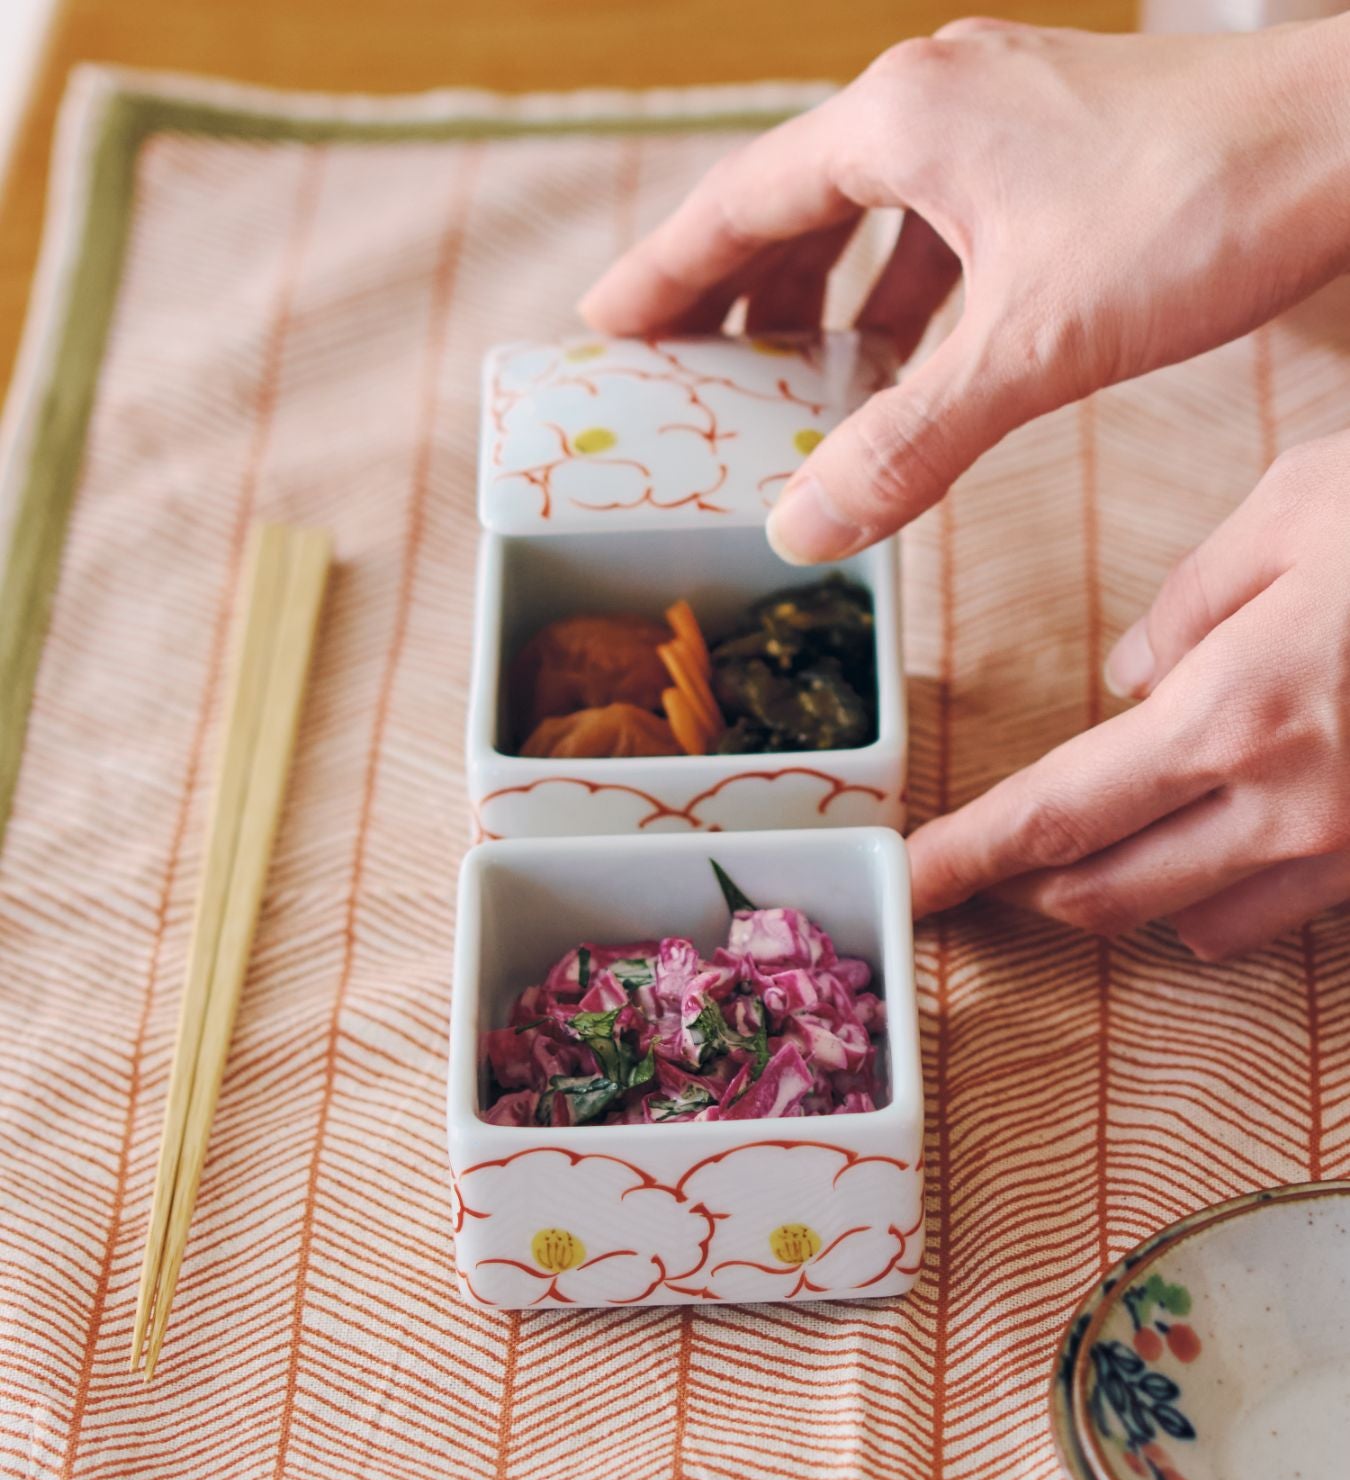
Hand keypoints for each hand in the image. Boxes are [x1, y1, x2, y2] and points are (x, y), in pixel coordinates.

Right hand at [582, 18, 1349, 563]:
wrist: (1349, 138)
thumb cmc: (1197, 211)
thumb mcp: (1032, 346)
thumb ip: (909, 441)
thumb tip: (803, 530)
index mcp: (902, 120)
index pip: (738, 203)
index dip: (664, 275)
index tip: (606, 329)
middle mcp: (937, 99)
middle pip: (795, 204)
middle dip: (739, 297)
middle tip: (691, 378)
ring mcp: (1000, 118)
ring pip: (873, 219)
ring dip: (828, 304)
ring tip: (792, 389)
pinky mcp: (1054, 152)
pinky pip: (943, 231)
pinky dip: (908, 301)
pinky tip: (909, 368)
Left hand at [905, 430, 1349, 959]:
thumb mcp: (1297, 508)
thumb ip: (1192, 604)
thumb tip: (1132, 677)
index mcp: (1236, 713)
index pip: (1055, 817)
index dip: (966, 861)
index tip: (907, 885)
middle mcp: (1291, 808)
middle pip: (1107, 895)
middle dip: (1032, 888)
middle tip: (989, 864)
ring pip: (1196, 924)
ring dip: (1132, 895)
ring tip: (1111, 842)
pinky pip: (1288, 916)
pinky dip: (1228, 895)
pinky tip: (1227, 837)